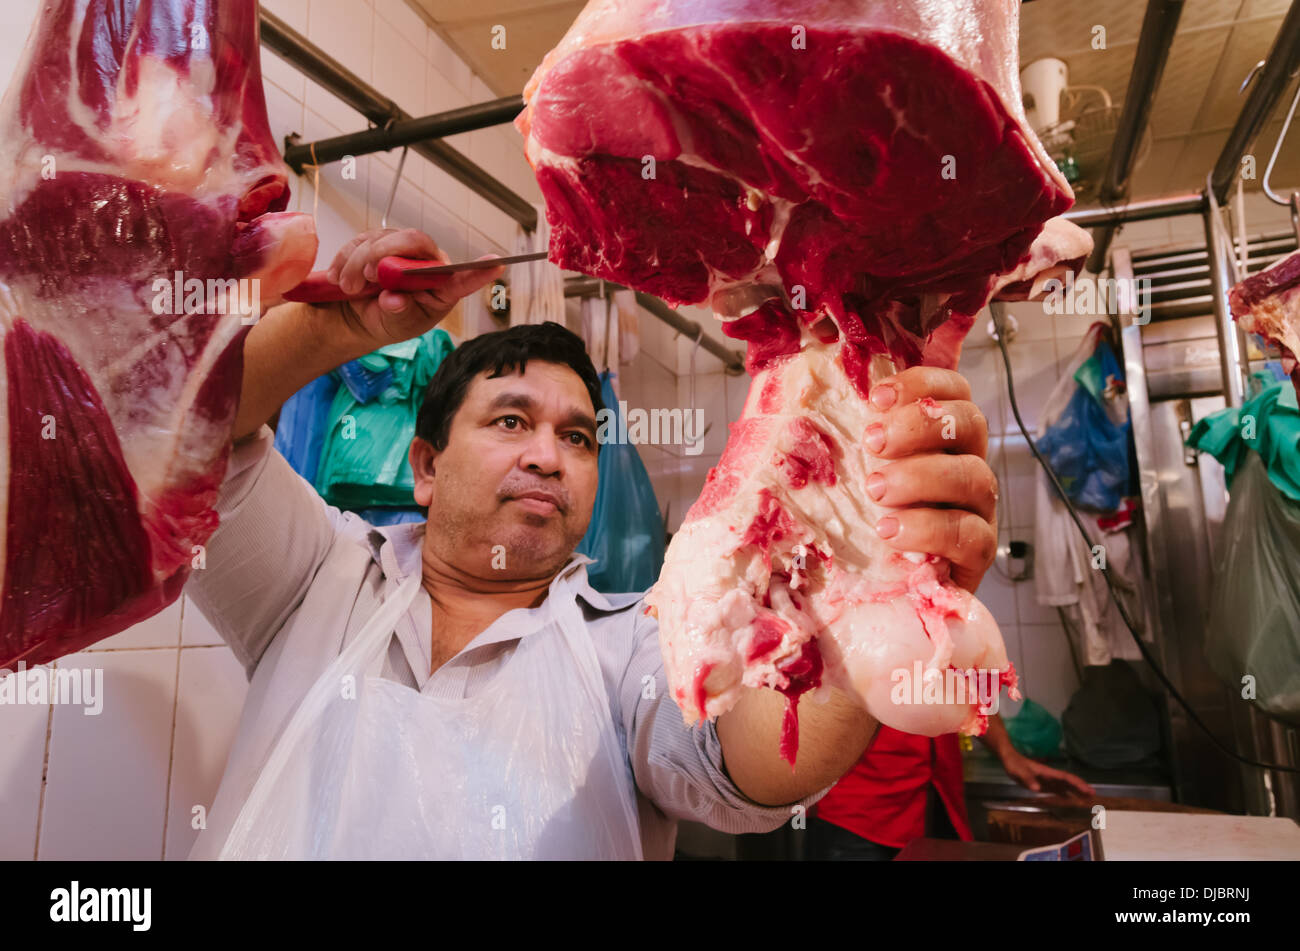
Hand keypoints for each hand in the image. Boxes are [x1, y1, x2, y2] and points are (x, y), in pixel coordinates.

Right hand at [323, 228, 505, 348]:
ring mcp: (403, 250)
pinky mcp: (378, 241)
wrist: (355, 319)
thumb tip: (394, 300)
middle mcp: (427, 264)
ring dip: (360, 262)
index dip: (479, 270)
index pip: (463, 276)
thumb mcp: (394, 325)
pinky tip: (342, 278)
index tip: (498, 264)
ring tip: (351, 288)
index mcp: (441, 287)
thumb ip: (397, 313)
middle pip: (415, 241)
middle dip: (385, 256)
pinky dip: (347, 258)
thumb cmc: (386, 322)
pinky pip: (361, 239)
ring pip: (383, 238)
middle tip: (368, 277)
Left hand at [864, 366, 997, 592]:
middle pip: (971, 424)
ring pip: (974, 476)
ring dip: (921, 476)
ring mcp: (978, 508)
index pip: (955, 391)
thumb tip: (802, 393)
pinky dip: (929, 528)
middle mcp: (966, 464)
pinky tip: (889, 531)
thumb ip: (846, 438)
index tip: (877, 397)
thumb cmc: (861, 523)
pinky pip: (971, 534)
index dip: (923, 384)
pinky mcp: (978, 554)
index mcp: (942, 439)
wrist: (885, 591)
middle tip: (872, 442)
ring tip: (875, 490)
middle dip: (920, 426)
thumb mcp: (850, 475)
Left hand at [1000, 748, 1096, 797]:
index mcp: (1047, 772)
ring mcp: (1048, 780)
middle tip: (1093, 795)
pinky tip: (1070, 800)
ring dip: (1075, 791)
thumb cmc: (1014, 764)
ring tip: (1087, 799)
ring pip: (1065, 786)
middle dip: (1081, 787)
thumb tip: (1036, 788)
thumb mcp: (1018, 770)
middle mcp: (1050, 776)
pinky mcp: (1043, 784)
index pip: (1065, 777)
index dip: (1076, 783)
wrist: (1009, 759)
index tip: (1087, 789)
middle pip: (1068, 782)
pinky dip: (1065, 794)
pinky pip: (1057, 790)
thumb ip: (1027, 778)